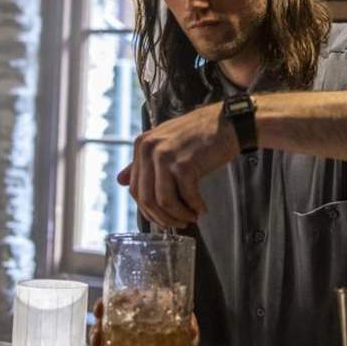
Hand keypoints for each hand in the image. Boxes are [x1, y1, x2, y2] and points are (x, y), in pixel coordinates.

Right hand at [89, 298, 199, 345]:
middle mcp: (130, 315)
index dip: (107, 302)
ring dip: (97, 342)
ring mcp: (124, 331)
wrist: (181, 343)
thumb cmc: (182, 326)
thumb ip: (190, 328)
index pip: (119, 298)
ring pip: (104, 332)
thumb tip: (191, 331)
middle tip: (97, 339)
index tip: (100, 309)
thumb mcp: (186, 325)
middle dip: (98, 327)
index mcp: (142, 304)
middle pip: (107, 317)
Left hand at [117, 102, 237, 228]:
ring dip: (179, 215)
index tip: (163, 218)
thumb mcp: (165, 144)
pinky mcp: (184, 164)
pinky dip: (195, 207)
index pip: (135, 190)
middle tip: (179, 223)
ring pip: (164, 202)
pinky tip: (202, 208)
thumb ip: (142, 163)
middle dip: (163, 218)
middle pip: (147, 199)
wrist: (226, 122)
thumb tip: (120, 180)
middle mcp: (149, 149)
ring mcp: (165, 155)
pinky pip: (186, 197)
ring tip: (192, 216)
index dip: (149, 211)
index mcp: (141, 145)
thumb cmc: (198, 135)